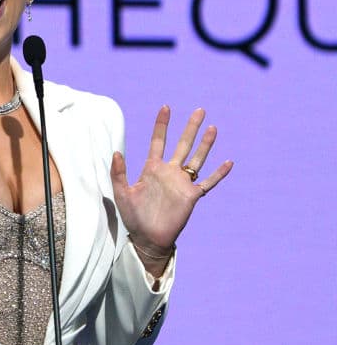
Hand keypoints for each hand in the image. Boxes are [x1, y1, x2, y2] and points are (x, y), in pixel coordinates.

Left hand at [111, 106, 232, 259]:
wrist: (147, 237)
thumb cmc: (133, 216)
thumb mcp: (121, 193)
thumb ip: (118, 173)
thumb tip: (116, 152)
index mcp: (152, 169)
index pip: (158, 142)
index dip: (161, 125)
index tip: (166, 107)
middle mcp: (169, 173)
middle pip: (182, 144)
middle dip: (190, 128)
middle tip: (199, 110)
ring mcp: (182, 183)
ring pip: (197, 159)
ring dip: (205, 144)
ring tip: (213, 128)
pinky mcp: (191, 196)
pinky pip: (208, 183)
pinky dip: (218, 173)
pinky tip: (228, 162)